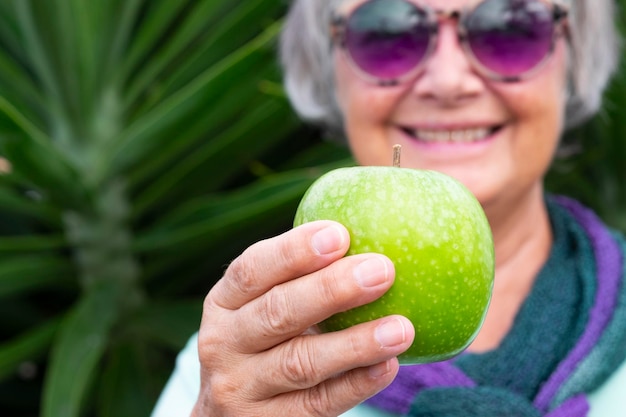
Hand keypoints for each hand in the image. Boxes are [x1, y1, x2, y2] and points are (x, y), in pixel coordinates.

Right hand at [192, 220, 414, 416]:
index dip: (294, 251)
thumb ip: (297, 277)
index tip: (340, 234)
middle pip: (278, 312)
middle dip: (331, 289)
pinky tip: (388, 365)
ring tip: (401, 327)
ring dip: (355, 343)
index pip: (252, 270)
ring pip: (300, 362)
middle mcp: (222, 344)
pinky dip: (355, 384)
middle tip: (383, 270)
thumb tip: (370, 230)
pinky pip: (318, 404)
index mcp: (224, 303)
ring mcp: (240, 389)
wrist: (229, 414)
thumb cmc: (264, 343)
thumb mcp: (260, 307)